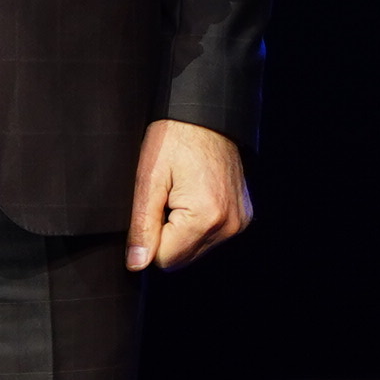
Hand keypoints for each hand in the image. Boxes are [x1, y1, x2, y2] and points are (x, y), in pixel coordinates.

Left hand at [124, 120, 251, 271]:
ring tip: (180, 195)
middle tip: (167, 199)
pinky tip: (194, 197)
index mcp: (206, 217)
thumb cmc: (176, 138)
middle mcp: (229, 225)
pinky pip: (210, 237)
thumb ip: (142, 225)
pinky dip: (197, 225)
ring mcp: (239, 221)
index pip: (165, 259)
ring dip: (182, 231)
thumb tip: (137, 264)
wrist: (206, 114)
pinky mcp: (242, 217)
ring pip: (195, 250)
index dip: (151, 236)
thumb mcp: (149, 179)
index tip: (155, 205)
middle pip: (182, 259)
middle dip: (167, 236)